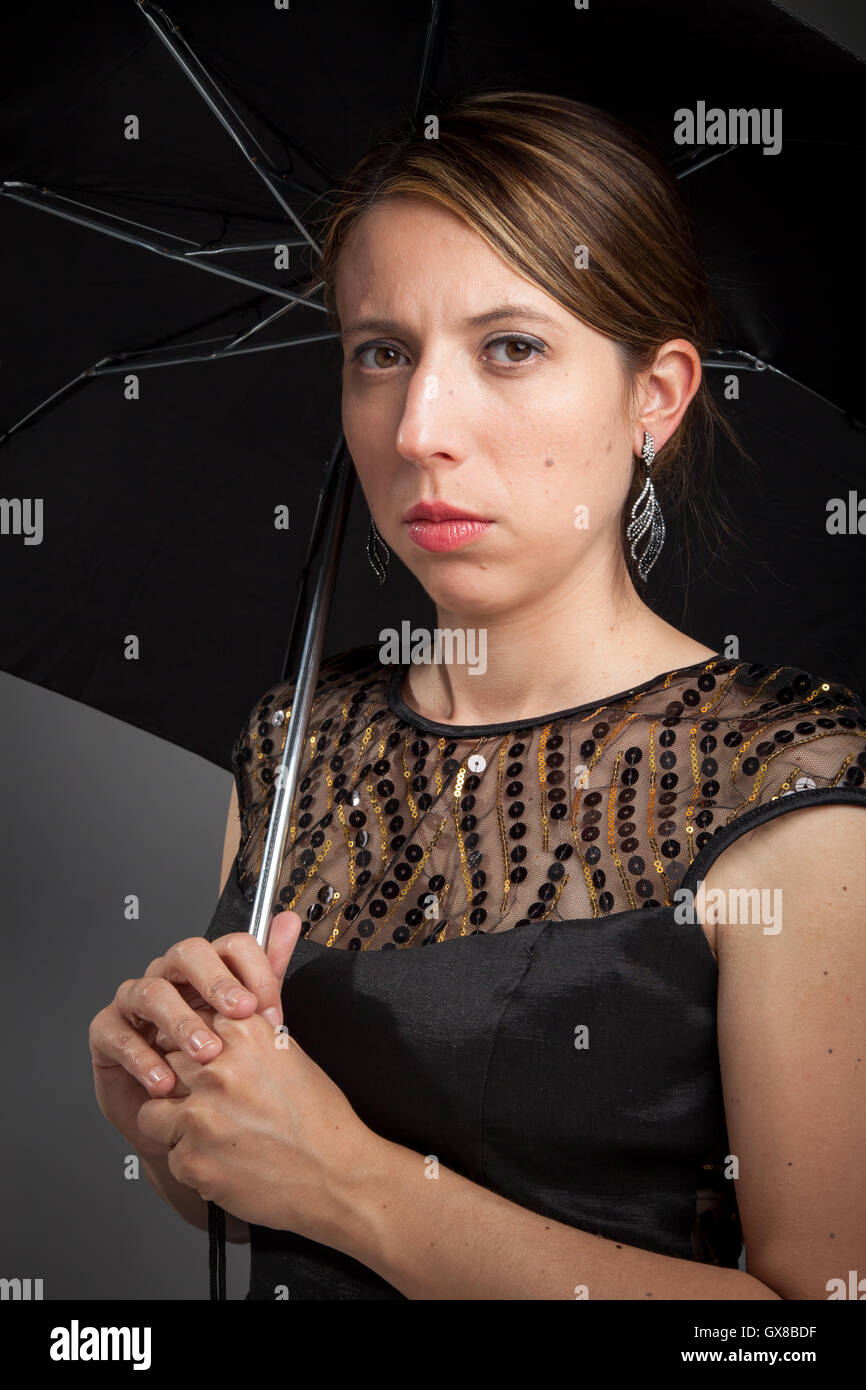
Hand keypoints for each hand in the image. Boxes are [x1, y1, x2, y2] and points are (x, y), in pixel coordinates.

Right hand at [89, 915, 301, 1158]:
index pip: (230, 945)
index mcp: (206, 970)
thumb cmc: (209, 1065)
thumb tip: (289, 921)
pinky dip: (142, 1057)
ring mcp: (135, 1000)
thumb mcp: (245, 1024)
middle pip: (188, 953)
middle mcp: (169, 976)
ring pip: (152, 991)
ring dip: (182, 1022)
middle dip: (217, 982)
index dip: (253, 973)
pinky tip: (166, 1081)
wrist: (178, 1118)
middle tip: (239, 1014)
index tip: (270, 1010)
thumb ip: (267, 974)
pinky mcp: (106, 1030)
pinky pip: (117, 1033)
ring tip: (206, 1053)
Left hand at [136, 1007, 378, 1242]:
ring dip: (174, 1123)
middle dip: (179, 1082)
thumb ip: (248, 1037)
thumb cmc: (319, 1119)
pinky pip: (169, 1155)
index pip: (190, 1022)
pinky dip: (192, 1162)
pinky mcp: (191, 1159)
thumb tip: (216, 1023)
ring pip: (153, 1110)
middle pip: (166, 1062)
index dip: (193, 1045)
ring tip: (210, 1135)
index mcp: (244, 1035)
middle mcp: (217, 1069)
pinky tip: (225, 1162)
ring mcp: (200, 1115)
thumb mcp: (289, 1056)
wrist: (337, 1176)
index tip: (201, 1060)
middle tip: (206, 1103)